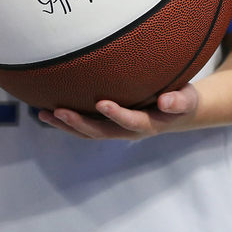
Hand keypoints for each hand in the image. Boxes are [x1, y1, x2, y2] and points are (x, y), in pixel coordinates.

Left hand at [37, 83, 199, 140]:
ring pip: (89, 132)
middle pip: (102, 132)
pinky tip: (49, 111)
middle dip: (80, 124)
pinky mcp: (108, 124)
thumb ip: (179, 101)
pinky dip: (67, 121)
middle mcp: (129, 131)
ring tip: (44, 114)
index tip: (101, 103)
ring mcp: (117, 129)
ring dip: (67, 126)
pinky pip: (85, 126)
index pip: (132, 121)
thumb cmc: (181, 100)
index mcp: (149, 124)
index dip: (117, 115)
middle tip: (60, 112)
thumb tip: (167, 101)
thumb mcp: (186, 99)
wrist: (177, 111)